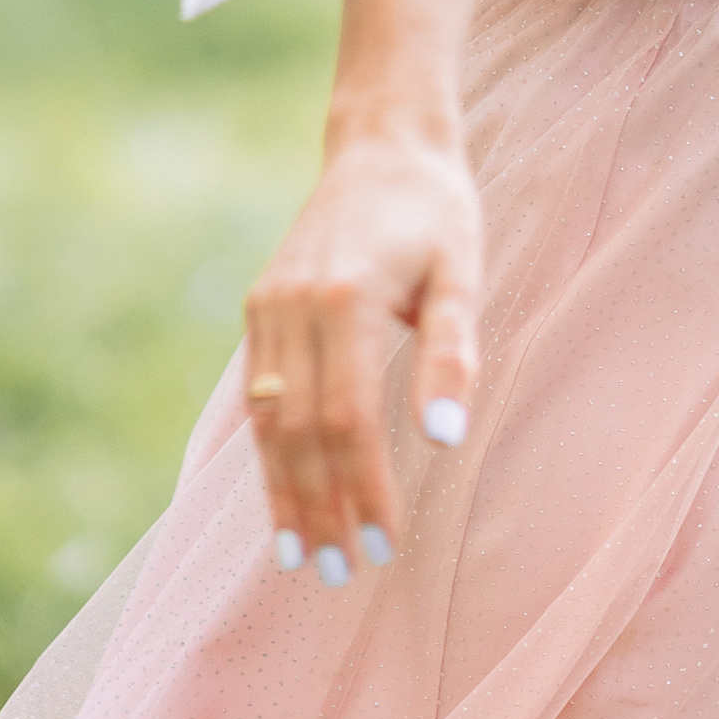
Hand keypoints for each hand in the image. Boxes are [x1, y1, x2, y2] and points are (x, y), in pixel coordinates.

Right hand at [242, 106, 480, 577]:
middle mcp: (294, 304)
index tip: (383, 546)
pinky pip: (256, 394)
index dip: (362, 487)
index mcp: (346, 297)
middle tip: (338, 573)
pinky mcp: (259, 307)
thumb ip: (452, 355)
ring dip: (283, 490)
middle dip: (319, 505)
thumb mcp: (461, 273)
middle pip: (298, 429)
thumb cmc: (436, 213)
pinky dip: (267, 451)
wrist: (382, 145)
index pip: (348, 418)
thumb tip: (442, 440)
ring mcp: (268, 305)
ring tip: (302, 555)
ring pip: (266, 418)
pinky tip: (281, 495)